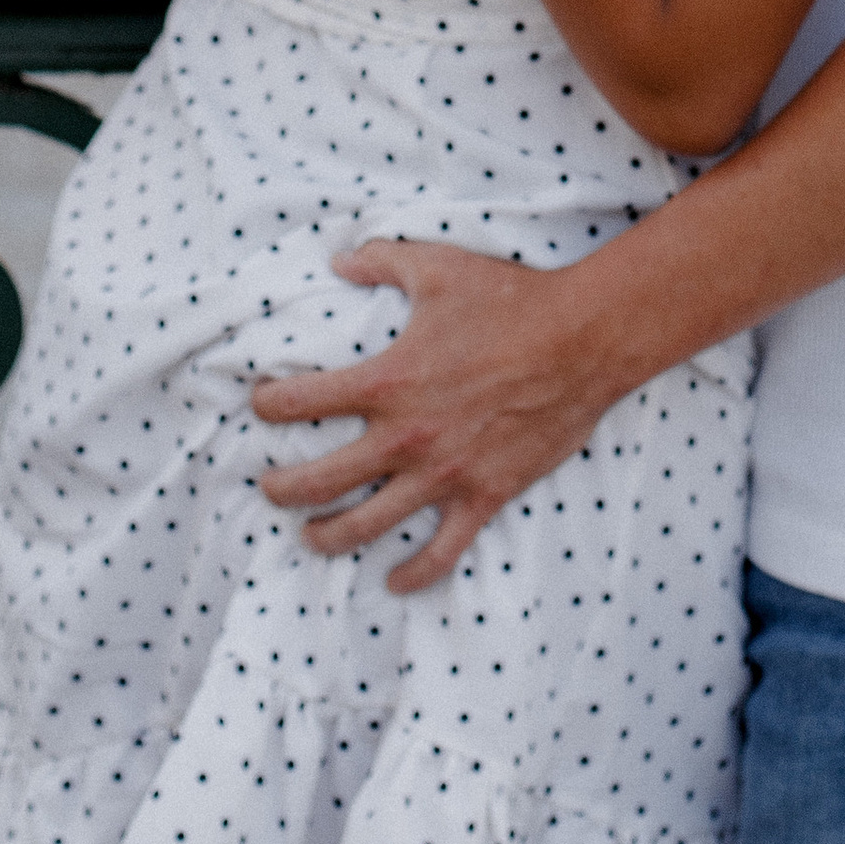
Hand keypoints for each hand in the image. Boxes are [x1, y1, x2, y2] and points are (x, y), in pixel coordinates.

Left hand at [253, 241, 619, 592]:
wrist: (583, 339)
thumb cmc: (510, 299)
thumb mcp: (438, 266)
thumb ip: (381, 260)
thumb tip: (339, 260)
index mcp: (388, 381)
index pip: (301, 402)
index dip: (268, 404)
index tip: (261, 404)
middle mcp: (406, 436)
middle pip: (320, 480)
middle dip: (282, 489)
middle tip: (269, 488)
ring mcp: (444, 473)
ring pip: (366, 525)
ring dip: (327, 537)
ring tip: (310, 538)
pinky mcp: (484, 495)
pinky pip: (441, 552)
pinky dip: (414, 574)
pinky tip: (393, 583)